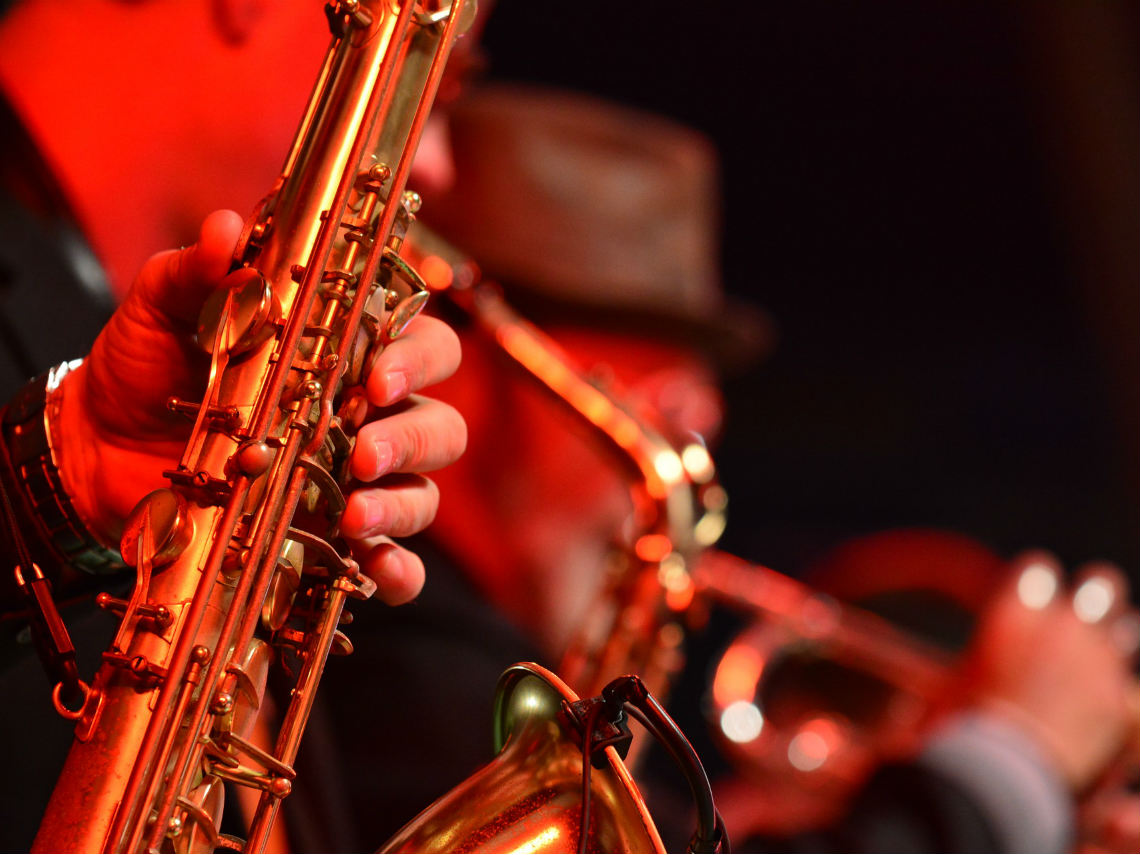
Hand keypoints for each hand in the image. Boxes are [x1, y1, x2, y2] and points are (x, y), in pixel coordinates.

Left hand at [56, 210, 463, 603]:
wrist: (92, 451)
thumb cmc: (143, 369)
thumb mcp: (162, 309)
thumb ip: (197, 271)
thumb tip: (227, 229)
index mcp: (343, 355)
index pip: (420, 343)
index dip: (417, 358)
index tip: (378, 378)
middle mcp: (363, 419)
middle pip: (439, 423)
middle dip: (414, 437)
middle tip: (361, 451)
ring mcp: (351, 483)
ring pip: (424, 491)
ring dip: (403, 503)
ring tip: (354, 513)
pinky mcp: (327, 539)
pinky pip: (394, 563)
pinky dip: (397, 571)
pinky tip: (376, 569)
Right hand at [959, 551, 1139, 789]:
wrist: (1000, 775)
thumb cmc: (958, 730)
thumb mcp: (948, 689)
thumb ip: (964, 673)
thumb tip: (924, 696)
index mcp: (1012, 611)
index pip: (1038, 570)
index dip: (1036, 583)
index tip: (1033, 595)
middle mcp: (1062, 625)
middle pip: (1101, 587)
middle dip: (1097, 598)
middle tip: (1088, 617)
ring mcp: (1098, 663)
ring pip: (1126, 628)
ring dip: (1114, 640)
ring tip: (1100, 661)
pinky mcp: (1120, 704)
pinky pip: (1130, 690)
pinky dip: (1118, 701)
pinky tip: (1109, 714)